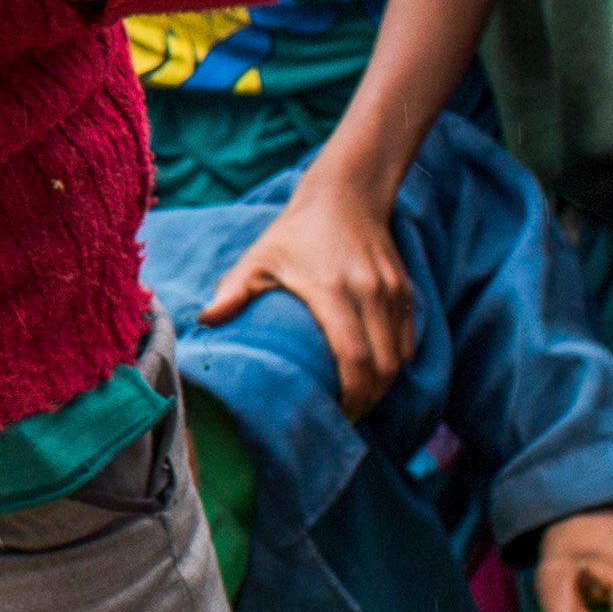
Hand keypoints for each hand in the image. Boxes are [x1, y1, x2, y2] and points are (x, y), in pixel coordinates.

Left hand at [204, 175, 416, 416]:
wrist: (346, 194)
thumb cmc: (296, 231)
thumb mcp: (260, 258)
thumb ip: (234, 291)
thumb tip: (204, 322)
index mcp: (333, 292)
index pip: (354, 359)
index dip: (351, 396)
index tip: (335, 414)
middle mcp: (369, 294)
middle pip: (383, 367)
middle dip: (368, 400)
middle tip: (345, 416)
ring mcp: (391, 292)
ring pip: (399, 356)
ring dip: (384, 385)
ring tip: (360, 401)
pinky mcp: (404, 289)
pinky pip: (408, 338)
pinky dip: (395, 362)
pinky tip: (376, 375)